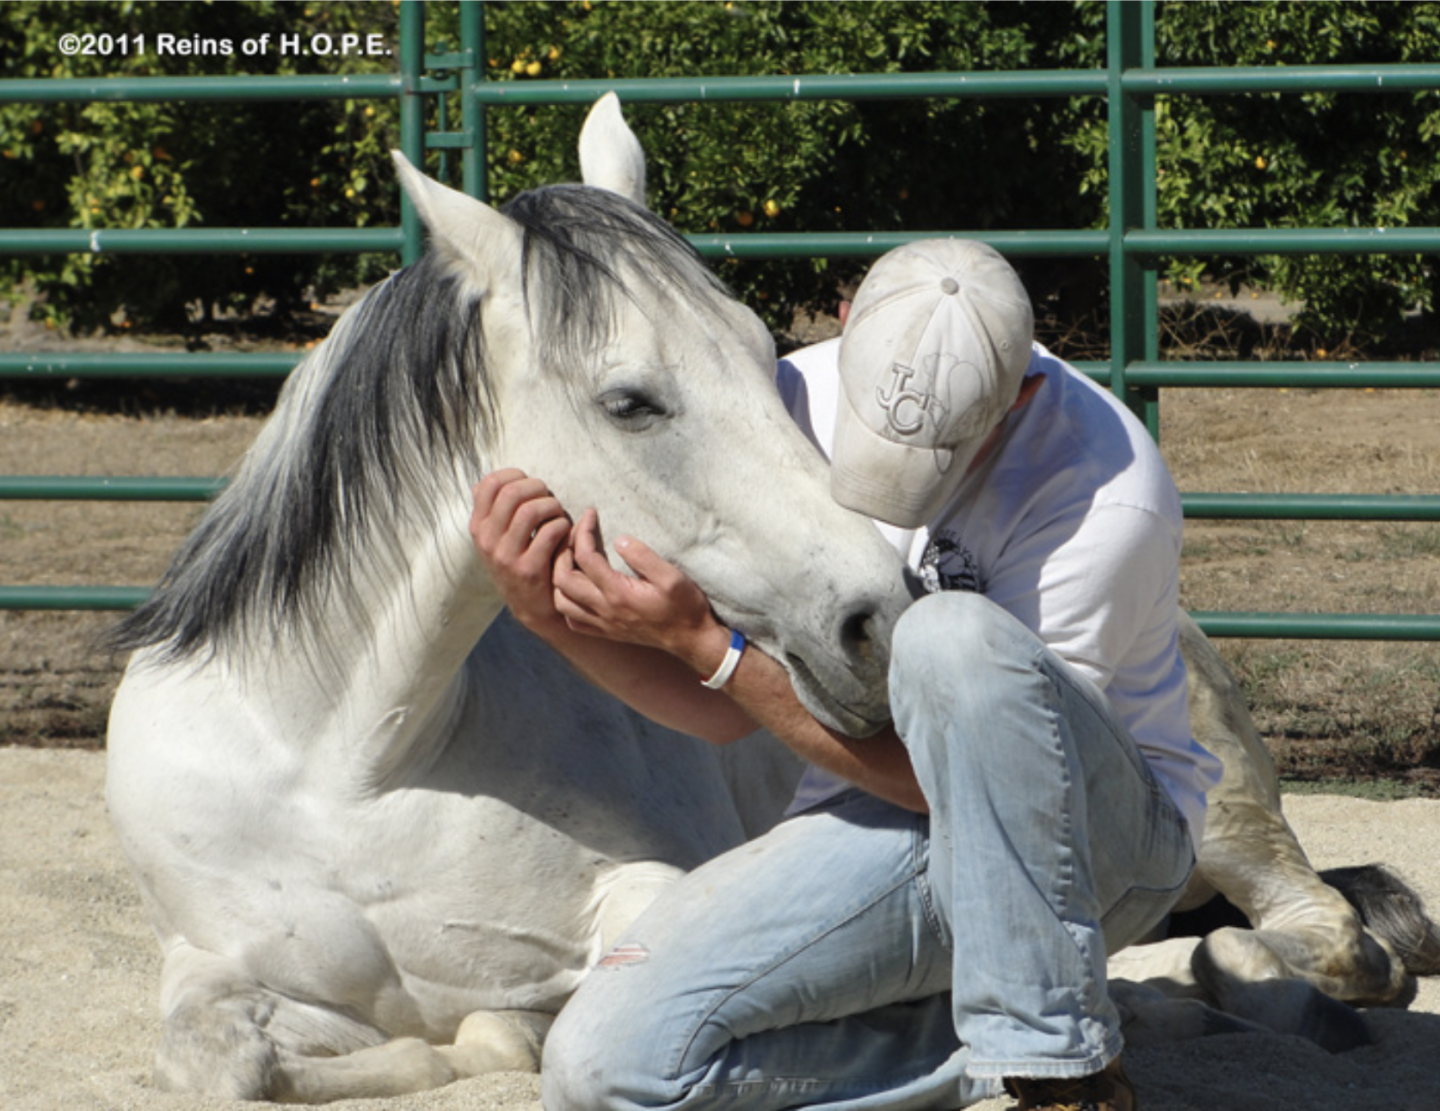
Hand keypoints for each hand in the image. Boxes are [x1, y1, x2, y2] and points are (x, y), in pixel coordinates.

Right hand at [469, 469, 571, 637]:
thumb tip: (490, 481)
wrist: (531, 606)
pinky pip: (550, 532)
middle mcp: (487, 540)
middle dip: (538, 488)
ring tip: (558, 515)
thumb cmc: (520, 560)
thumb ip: (494, 510)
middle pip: (511, 493)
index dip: (515, 475)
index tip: (530, 484)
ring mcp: (505, 556)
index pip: (489, 484)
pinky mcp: (528, 569)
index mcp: (478, 527)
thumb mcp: (497, 537)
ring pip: (531, 510)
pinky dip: (563, 526)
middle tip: (549, 498)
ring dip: (552, 506)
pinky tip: (565, 533)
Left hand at [554, 508, 728, 670]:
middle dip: (562, 551)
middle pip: (562, 579)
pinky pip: (573, 621)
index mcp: (618, 593)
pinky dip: (567, 603)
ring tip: (571, 559)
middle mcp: (605, 610)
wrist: (692, 640)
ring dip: (559, 578)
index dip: (582, 531)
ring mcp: (603, 623)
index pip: (585, 557)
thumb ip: (643, 556)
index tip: (590, 514)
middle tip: (574, 534)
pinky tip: (579, 589)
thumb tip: (618, 539)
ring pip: (561, 602)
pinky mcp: (607, 632)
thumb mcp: (671, 577)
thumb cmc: (685, 607)